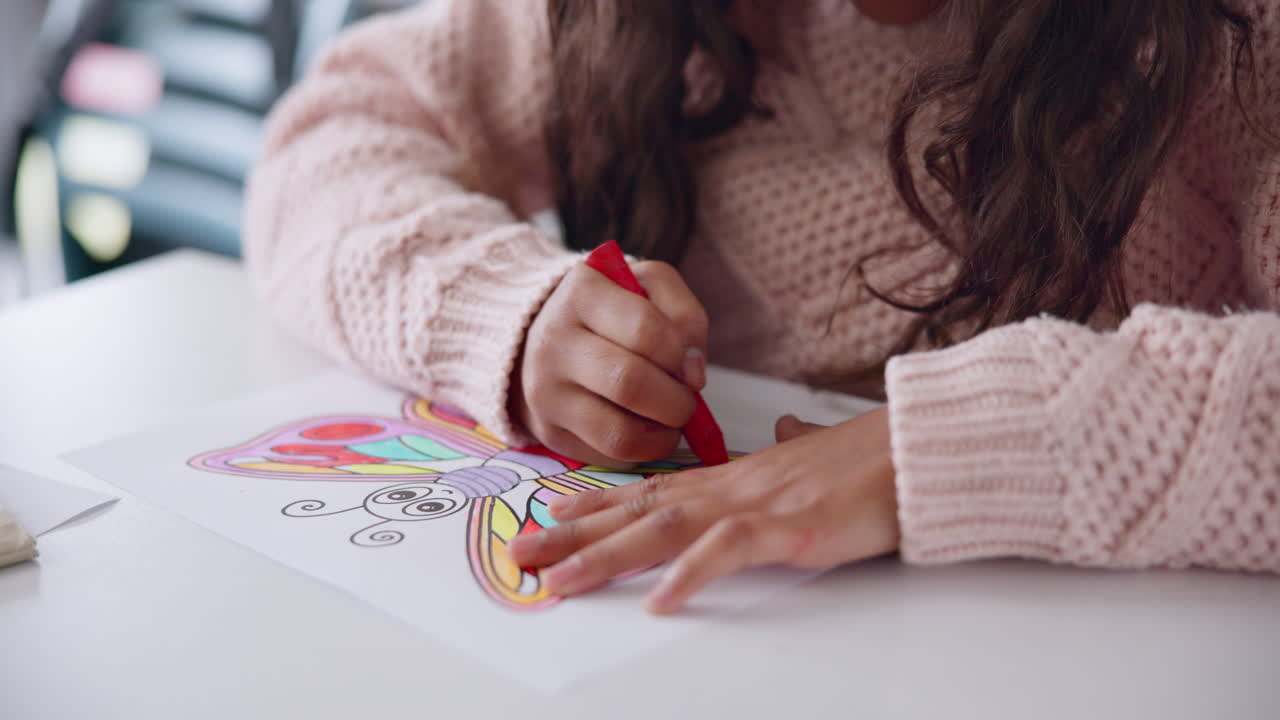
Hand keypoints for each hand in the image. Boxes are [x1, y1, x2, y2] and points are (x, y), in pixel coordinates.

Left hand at [507, 406, 899, 612]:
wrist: (918, 447)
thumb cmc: (870, 459)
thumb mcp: (816, 456)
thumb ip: (789, 450)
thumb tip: (785, 430)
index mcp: (733, 477)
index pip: (651, 490)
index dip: (598, 506)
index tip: (552, 517)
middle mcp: (731, 486)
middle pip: (638, 510)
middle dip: (575, 535)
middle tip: (521, 555)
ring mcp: (756, 503)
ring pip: (664, 528)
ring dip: (606, 555)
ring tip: (559, 581)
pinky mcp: (790, 526)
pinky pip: (730, 550)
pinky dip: (692, 573)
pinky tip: (660, 600)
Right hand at [511, 258, 708, 466]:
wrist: (552, 336)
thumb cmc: (614, 311)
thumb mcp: (650, 288)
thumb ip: (685, 317)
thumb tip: (693, 376)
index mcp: (581, 293)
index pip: (645, 330)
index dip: (681, 354)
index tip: (690, 365)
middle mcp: (553, 342)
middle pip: (630, 384)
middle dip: (677, 402)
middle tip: (685, 400)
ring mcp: (545, 392)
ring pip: (619, 434)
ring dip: (663, 436)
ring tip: (668, 421)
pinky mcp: (549, 432)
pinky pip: (609, 457)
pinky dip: (640, 450)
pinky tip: (641, 428)